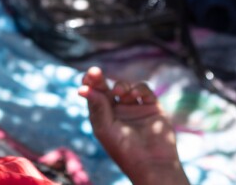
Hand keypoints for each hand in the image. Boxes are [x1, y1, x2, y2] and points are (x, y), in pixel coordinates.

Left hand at [79, 67, 188, 184]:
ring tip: (118, 92)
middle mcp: (118, 111)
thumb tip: (83, 88)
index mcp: (104, 117)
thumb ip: (98, 107)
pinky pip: (144, 90)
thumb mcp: (105, 129)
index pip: (94, 96)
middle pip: (107, 88)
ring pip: (125, 87)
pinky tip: (134, 95)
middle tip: (94, 72)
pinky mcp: (151, 106)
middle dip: (100, 79)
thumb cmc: (124, 150)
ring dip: (121, 85)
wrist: (152, 163)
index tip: (86, 78)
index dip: (90, 85)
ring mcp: (135, 107)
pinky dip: (138, 88)